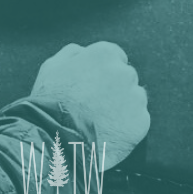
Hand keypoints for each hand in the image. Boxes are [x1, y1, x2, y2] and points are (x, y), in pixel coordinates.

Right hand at [31, 42, 149, 168]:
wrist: (58, 141)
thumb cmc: (51, 103)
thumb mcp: (52, 67)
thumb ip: (73, 53)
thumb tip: (83, 51)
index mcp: (104, 54)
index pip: (116, 57)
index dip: (105, 72)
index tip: (97, 86)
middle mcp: (123, 72)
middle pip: (126, 77)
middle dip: (115, 88)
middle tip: (97, 105)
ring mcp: (134, 98)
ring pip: (135, 98)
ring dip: (124, 106)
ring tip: (103, 121)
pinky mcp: (140, 122)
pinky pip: (139, 121)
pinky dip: (128, 126)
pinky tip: (111, 133)